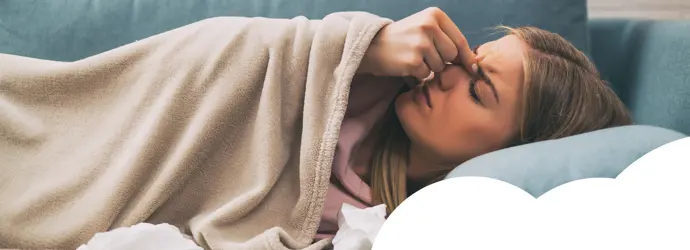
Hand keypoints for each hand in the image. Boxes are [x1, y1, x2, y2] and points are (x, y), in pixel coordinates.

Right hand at [358, 7, 476, 80]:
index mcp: (435, 15)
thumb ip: (447, 39)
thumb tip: (475, 62)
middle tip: (424, 55)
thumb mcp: (425, 28)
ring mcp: (421, 43)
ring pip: (439, 66)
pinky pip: (425, 74)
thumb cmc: (403, 39)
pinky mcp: (413, 60)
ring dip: (429, 67)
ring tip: (413, 57)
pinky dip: (417, 74)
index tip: (472, 68)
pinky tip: (406, 64)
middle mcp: (429, 26)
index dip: (466, 57)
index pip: (459, 40)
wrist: (372, 45)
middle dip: (442, 60)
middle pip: (451, 55)